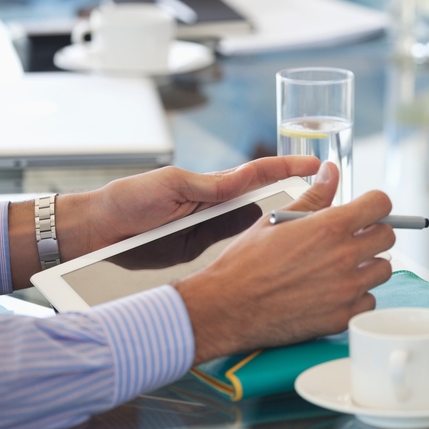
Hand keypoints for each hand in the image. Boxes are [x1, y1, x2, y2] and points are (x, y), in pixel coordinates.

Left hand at [6, 156, 318, 290]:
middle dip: (302, 202)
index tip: (318, 164)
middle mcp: (220, 209)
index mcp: (214, 186)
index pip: (260, 173)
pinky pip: (240, 254)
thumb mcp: (168, 185)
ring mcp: (215, 233)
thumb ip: (203, 184)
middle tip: (332, 204)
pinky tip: (281, 265)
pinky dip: (261, 256)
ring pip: (260, 232)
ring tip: (317, 236)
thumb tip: (235, 182)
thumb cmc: (127, 201)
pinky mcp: (206, 256)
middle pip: (270, 204)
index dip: (290, 166)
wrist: (96, 233)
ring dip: (286, 233)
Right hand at [174, 161, 394, 362]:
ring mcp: (345, 289)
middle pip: (387, 236)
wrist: (226, 307)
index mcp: (329, 227)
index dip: (375, 204)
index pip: (380, 204)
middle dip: (372, 233)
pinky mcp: (342, 317)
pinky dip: (357, 297)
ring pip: (382, 270)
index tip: (367, 210)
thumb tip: (331, 171)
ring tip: (341, 267)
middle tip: (352, 239)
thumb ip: (314, 195)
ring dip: (367, 266)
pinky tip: (335, 292)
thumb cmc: (246, 263)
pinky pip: (369, 301)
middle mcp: (343, 256)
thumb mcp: (278, 219)